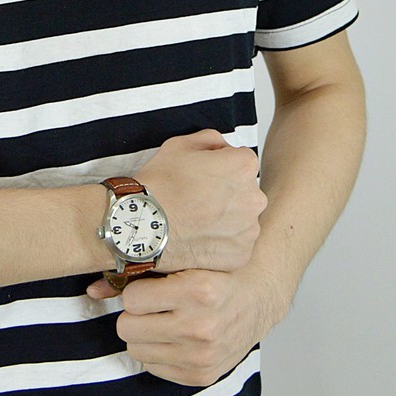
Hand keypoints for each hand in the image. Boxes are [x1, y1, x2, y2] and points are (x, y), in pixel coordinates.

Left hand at [87, 268, 284, 387]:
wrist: (259, 298)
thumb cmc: (217, 272)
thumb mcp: (185, 261)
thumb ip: (136, 273)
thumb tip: (91, 291)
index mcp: (199, 291)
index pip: (131, 299)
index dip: (138, 291)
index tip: (154, 287)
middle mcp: (201, 327)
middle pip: (127, 328)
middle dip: (136, 315)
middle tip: (156, 306)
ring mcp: (202, 356)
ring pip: (135, 350)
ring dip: (145, 335)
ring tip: (167, 320)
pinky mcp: (202, 376)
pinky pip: (153, 367)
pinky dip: (159, 352)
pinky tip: (178, 337)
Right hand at [137, 130, 265, 273]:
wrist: (141, 225)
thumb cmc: (158, 187)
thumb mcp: (179, 145)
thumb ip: (210, 140)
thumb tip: (221, 147)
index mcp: (244, 166)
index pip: (241, 161)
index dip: (220, 167)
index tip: (203, 177)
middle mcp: (254, 197)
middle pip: (244, 192)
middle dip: (227, 194)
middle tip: (198, 201)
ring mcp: (249, 229)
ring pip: (242, 220)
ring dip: (226, 220)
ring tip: (196, 222)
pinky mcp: (240, 255)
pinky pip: (235, 246)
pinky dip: (221, 244)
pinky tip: (199, 238)